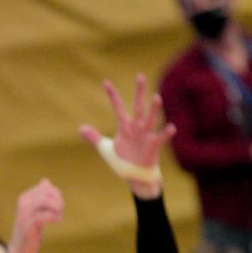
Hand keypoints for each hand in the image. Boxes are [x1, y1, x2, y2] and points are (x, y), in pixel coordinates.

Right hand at [5, 179, 63, 252]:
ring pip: (44, 201)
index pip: (45, 187)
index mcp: (25, 197)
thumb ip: (39, 196)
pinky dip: (55, 217)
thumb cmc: (30, 229)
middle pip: (46, 192)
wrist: (20, 248)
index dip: (56, 194)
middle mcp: (23, 203)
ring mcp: (25, 214)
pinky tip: (58, 221)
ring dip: (57, 207)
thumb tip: (45, 180)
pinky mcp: (29, 225)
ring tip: (59, 215)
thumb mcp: (35, 210)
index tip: (58, 206)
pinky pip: (45, 215)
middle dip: (58, 200)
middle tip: (60, 211)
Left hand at [79, 74, 175, 198]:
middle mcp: (137, 128)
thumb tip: (80, 128)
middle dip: (139, 92)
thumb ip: (94, 137)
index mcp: (125, 127)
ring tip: (156, 97)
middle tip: (140, 76)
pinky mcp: (153, 147)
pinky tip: (171, 127)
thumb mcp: (105, 148)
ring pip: (150, 119)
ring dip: (153, 109)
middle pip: (138, 106)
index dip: (112, 96)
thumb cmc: (123, 161)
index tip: (105, 82)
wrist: (135, 176)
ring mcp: (146, 136)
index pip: (118, 108)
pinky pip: (160, 139)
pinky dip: (166, 133)